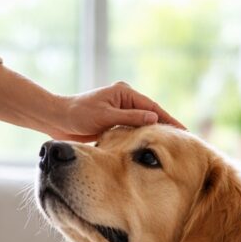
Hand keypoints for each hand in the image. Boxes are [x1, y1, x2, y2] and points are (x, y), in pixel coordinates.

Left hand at [52, 81, 186, 141]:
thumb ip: (130, 117)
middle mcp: (124, 100)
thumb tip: (155, 118)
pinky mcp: (113, 122)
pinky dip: (141, 137)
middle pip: (150, 114)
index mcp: (124, 93)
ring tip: (170, 146)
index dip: (169, 119)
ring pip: (142, 123)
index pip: (153, 106)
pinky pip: (132, 130)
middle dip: (166, 126)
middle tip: (183, 140)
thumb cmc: (78, 115)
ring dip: (154, 133)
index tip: (183, 131)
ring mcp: (119, 111)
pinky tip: (150, 148)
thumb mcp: (105, 116)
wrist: (57, 119)